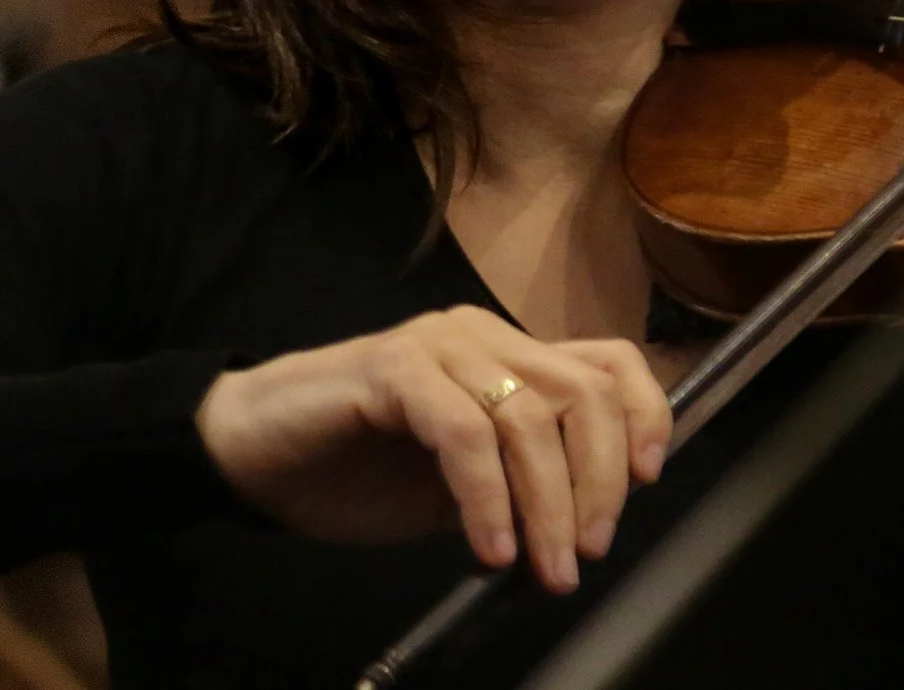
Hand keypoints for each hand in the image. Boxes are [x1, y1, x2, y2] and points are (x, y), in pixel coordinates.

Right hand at [194, 306, 671, 592]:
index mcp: (506, 353)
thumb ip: (522, 482)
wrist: (255, 455)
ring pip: (528, 417)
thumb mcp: (465, 484)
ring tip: (542, 568)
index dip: (646, 415)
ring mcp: (435, 345)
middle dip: (599, 483)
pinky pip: (464, 434)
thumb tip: (592, 521)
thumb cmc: (357, 470)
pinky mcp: (392, 368)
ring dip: (547, 506)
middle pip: (581, 393)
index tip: (648, 482)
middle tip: (585, 552)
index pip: (608, 362)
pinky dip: (487, 499)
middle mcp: (479, 335)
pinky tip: (488, 548)